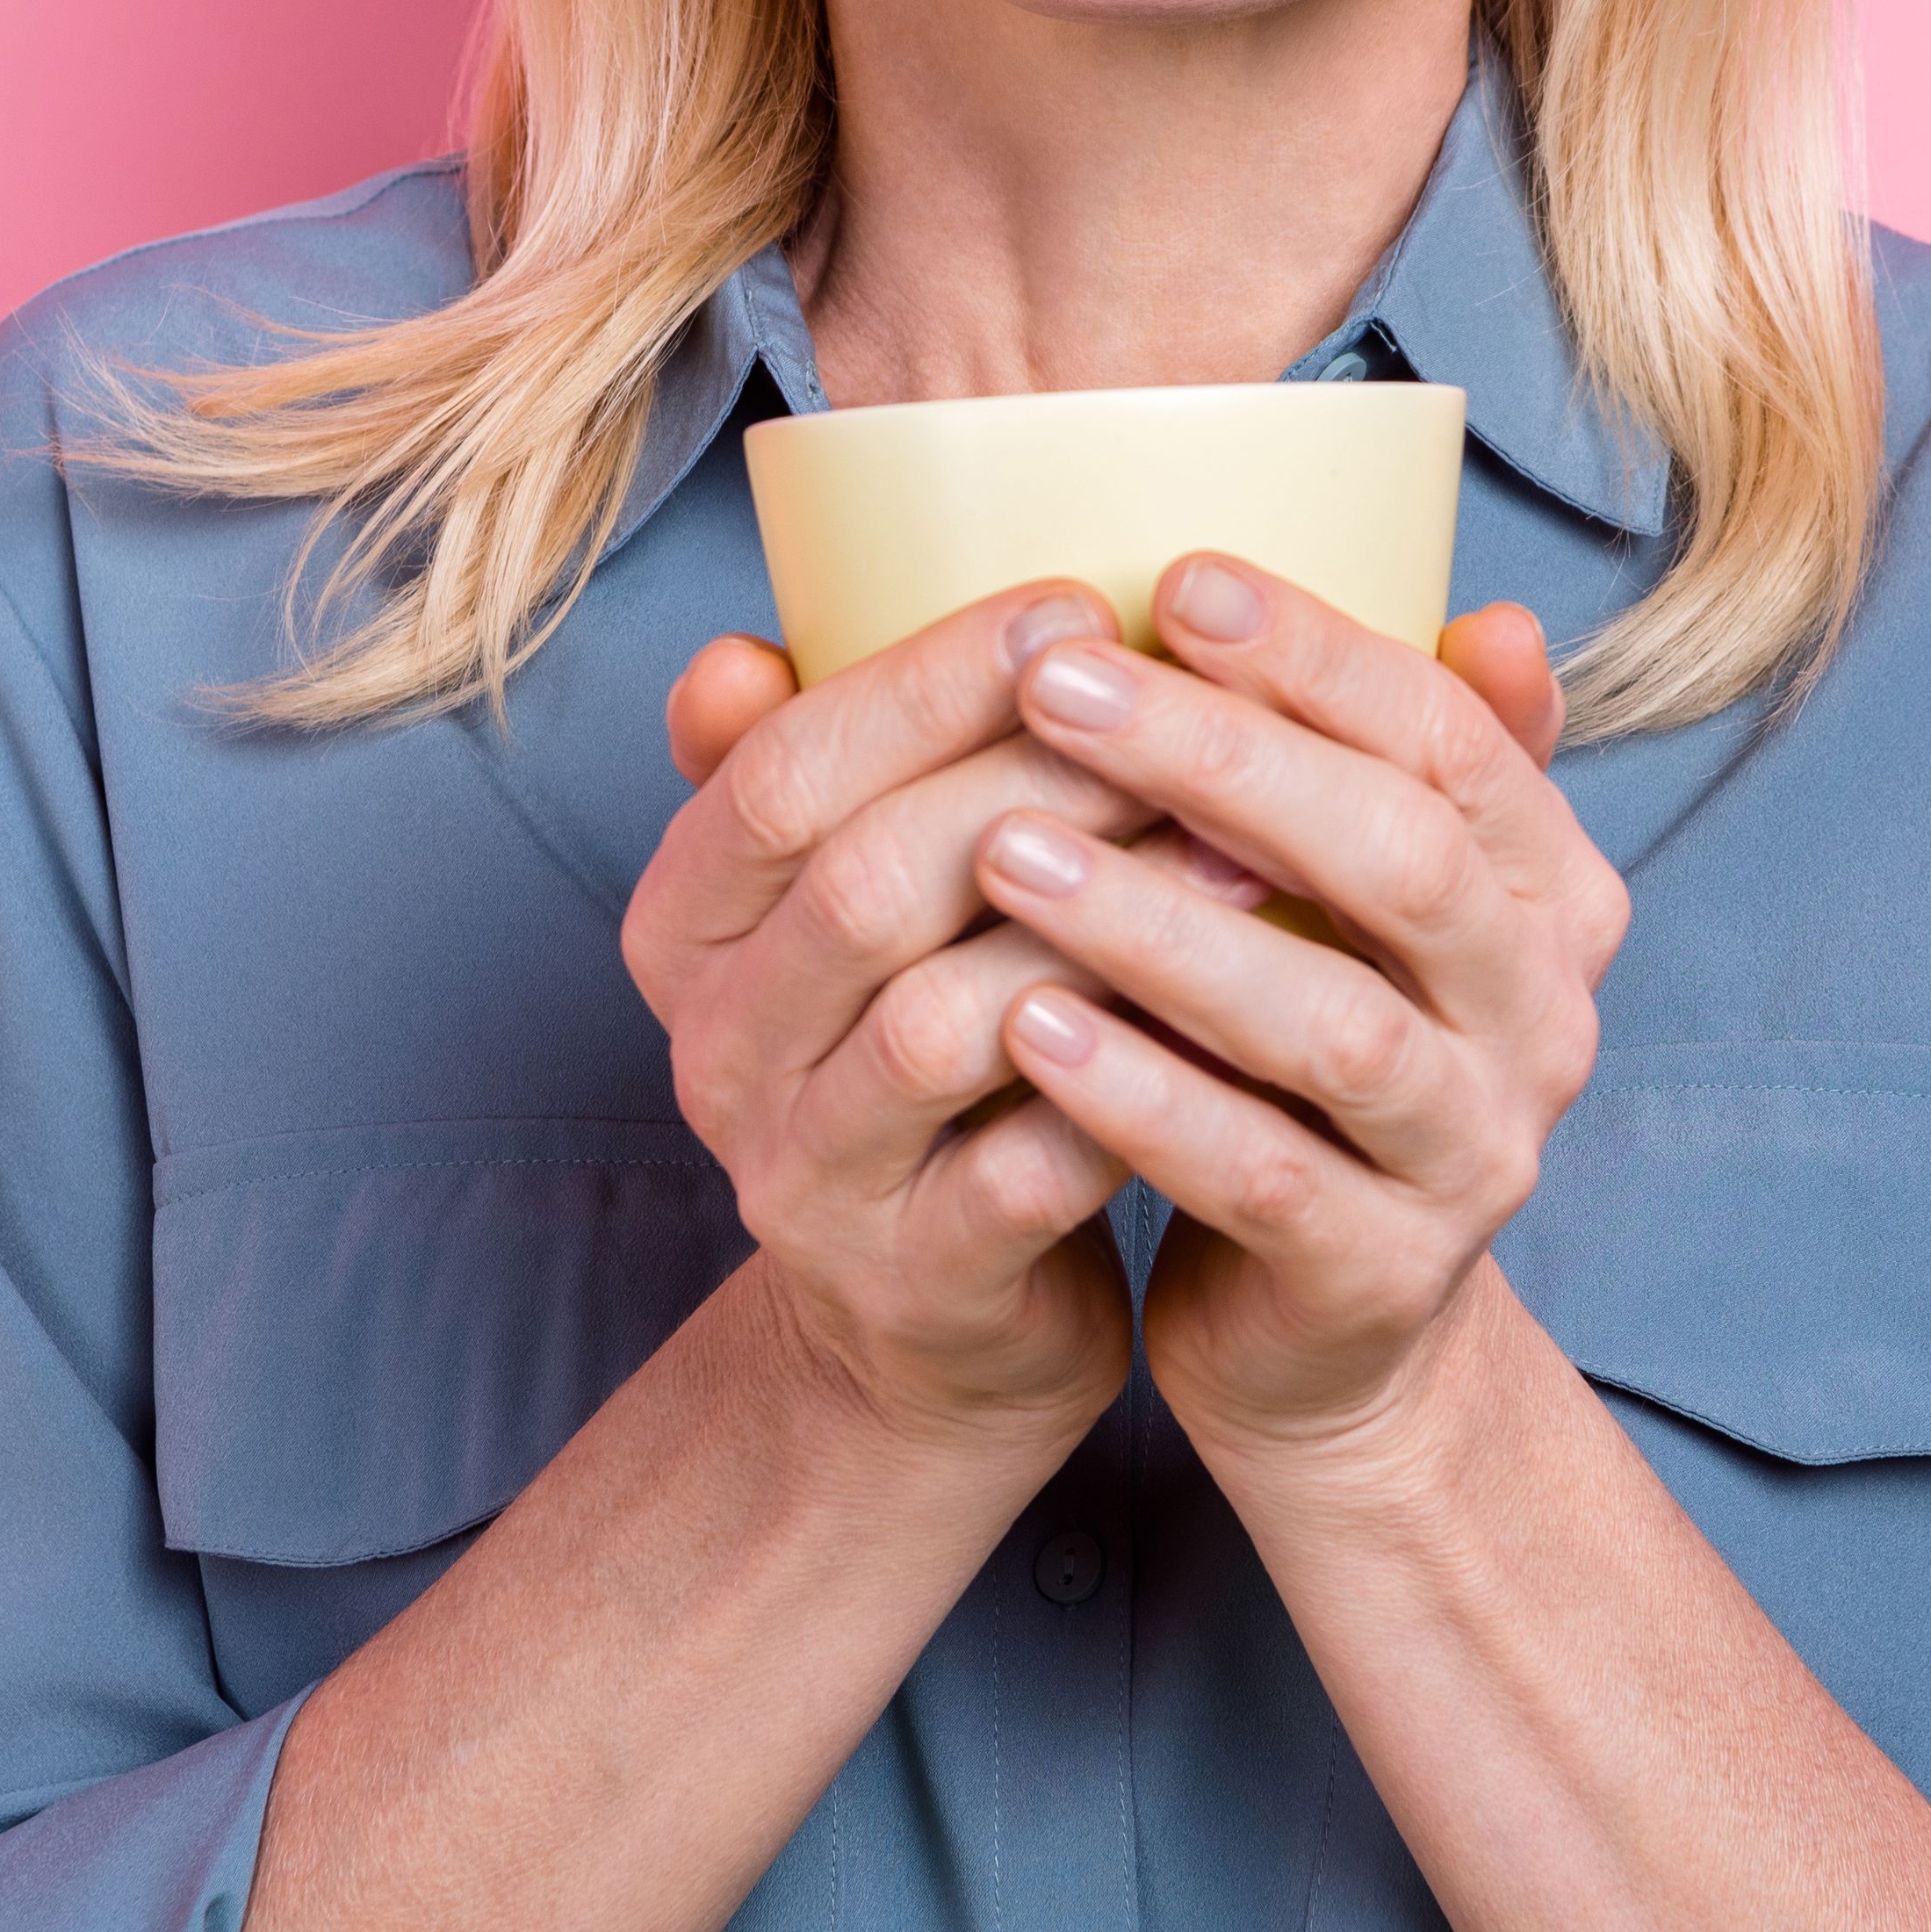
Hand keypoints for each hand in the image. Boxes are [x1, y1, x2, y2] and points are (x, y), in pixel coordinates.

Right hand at [625, 583, 1216, 1458]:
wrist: (933, 1326)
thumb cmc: (928, 1061)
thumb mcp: (842, 912)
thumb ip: (819, 774)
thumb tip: (749, 641)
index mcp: (684, 931)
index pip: (780, 774)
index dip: (926, 681)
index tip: (1079, 605)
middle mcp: (715, 1054)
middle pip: (864, 880)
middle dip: (1040, 779)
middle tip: (1192, 715)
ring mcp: (805, 1180)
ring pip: (943, 1020)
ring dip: (1107, 923)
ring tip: (1246, 850)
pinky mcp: (915, 1284)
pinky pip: (1027, 1171)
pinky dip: (1136, 1083)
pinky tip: (1240, 1014)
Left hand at [964, 560, 1626, 1471]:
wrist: (1327, 1328)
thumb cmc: (1308, 1056)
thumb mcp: (1363, 902)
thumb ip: (1392, 757)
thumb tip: (1491, 606)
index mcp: (1547, 892)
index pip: (1451, 739)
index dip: (1321, 654)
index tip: (1173, 578)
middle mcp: (1543, 1016)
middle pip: (1402, 861)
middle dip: (1226, 760)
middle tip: (1055, 685)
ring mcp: (1476, 1154)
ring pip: (1332, 1024)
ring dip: (1161, 928)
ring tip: (1006, 854)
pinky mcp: (1382, 1274)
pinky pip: (1260, 1174)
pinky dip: (1142, 1096)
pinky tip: (1024, 1029)